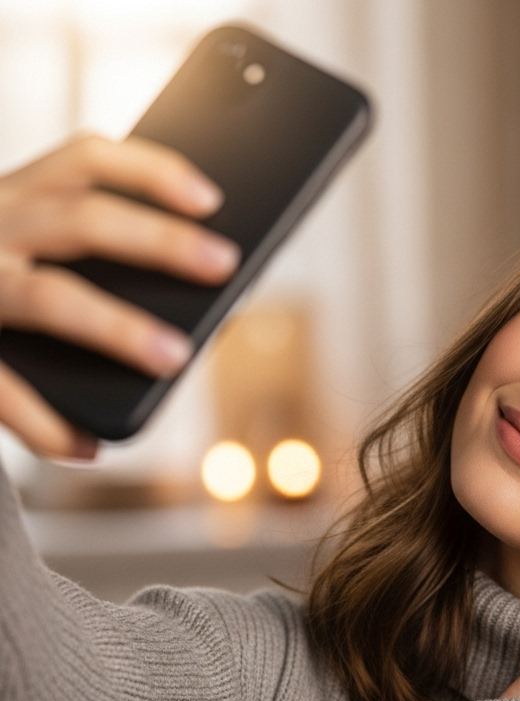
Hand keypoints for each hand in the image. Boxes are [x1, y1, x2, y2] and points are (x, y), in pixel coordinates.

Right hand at [0, 134, 240, 458]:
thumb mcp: (13, 250)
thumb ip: (73, 261)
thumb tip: (194, 307)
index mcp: (10, 200)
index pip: (84, 161)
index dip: (151, 171)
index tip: (212, 197)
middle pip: (81, 219)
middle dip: (159, 240)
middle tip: (224, 263)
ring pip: (49, 296)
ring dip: (119, 328)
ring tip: (176, 358)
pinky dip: (46, 424)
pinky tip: (86, 447)